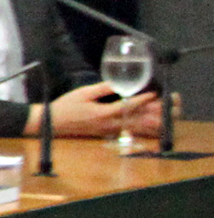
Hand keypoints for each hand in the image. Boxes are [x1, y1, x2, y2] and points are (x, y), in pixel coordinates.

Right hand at [43, 83, 161, 139]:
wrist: (52, 123)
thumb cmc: (66, 106)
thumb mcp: (84, 93)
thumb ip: (103, 88)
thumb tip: (120, 83)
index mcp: (104, 114)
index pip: (129, 106)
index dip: (142, 99)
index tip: (152, 92)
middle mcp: (110, 125)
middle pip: (138, 120)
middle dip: (154, 111)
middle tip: (166, 102)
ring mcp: (110, 131)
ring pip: (137, 127)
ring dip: (152, 120)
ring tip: (165, 111)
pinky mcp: (108, 133)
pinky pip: (131, 130)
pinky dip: (143, 126)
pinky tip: (151, 121)